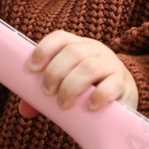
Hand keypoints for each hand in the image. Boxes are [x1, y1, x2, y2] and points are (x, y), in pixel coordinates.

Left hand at [20, 30, 137, 115]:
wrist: (123, 99)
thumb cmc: (88, 90)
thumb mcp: (67, 87)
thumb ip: (45, 96)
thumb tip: (25, 110)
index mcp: (78, 47)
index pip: (60, 38)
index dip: (44, 49)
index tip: (32, 68)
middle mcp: (96, 51)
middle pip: (73, 53)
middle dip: (55, 73)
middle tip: (47, 92)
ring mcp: (111, 65)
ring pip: (90, 67)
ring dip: (71, 86)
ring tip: (63, 104)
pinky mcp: (123, 83)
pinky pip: (112, 85)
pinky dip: (98, 95)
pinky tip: (89, 106)